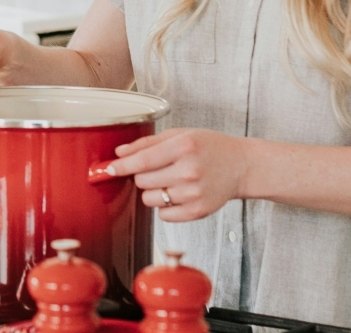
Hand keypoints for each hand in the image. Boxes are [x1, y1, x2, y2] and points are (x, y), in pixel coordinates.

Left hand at [104, 128, 254, 221]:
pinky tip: (179, 194)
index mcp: (183, 147)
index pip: (142, 160)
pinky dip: (165, 206)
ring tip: (170, 180)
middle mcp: (189, 171)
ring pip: (150, 199)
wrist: (241, 166)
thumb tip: (120, 153)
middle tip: (157, 169)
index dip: (121, 166)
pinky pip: (164, 215)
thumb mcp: (181, 135)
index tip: (109, 168)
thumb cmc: (210, 147)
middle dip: (142, 175)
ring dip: (153, 191)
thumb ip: (147, 143)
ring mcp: (194, 193)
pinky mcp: (198, 211)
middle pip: (142, 181)